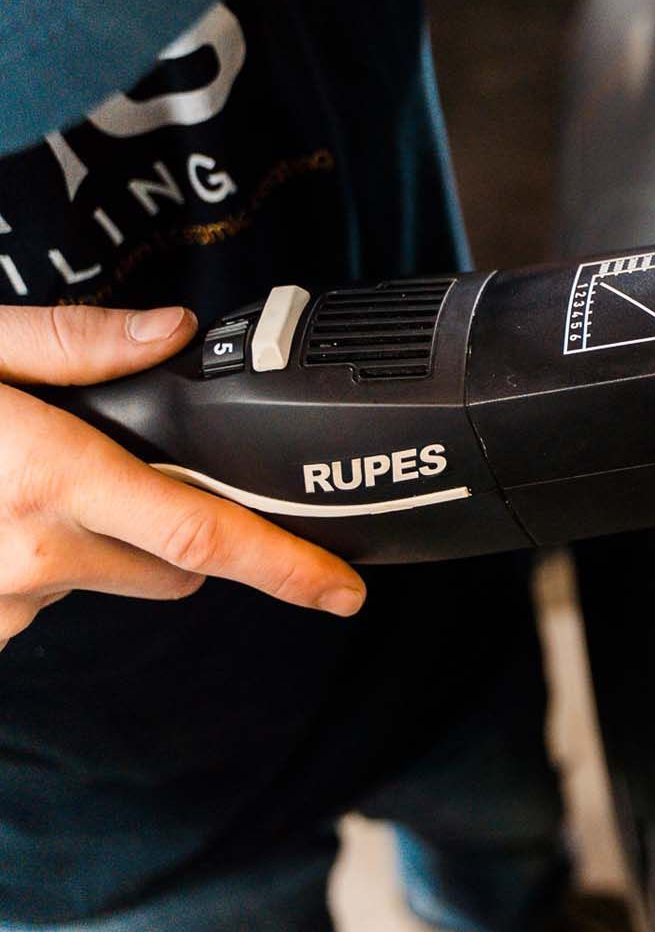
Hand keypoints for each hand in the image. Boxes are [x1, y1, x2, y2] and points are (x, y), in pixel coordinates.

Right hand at [0, 305, 364, 651]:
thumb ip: (75, 341)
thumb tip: (173, 331)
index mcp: (49, 477)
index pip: (203, 534)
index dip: (286, 565)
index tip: (343, 589)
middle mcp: (36, 551)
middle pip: (174, 562)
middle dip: (180, 523)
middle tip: (114, 465)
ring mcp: (5, 600)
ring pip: (112, 579)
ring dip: (102, 542)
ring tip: (29, 481)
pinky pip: (47, 599)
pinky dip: (45, 562)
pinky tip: (4, 515)